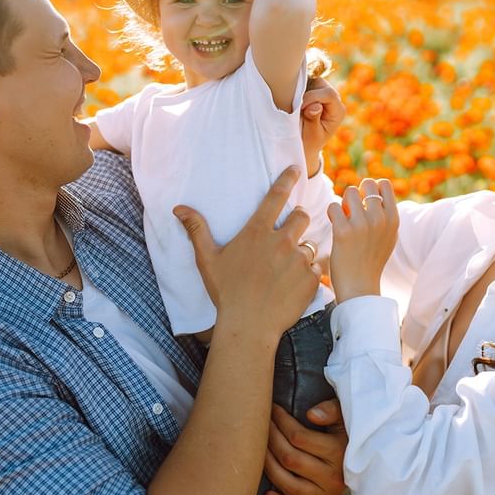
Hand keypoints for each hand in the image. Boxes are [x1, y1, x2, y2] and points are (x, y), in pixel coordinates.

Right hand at [175, 167, 320, 339]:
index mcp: (257, 232)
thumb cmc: (226, 292)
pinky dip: (308, 274)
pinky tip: (293, 285)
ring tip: (286, 269)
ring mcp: (299, 259)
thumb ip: (197, 230)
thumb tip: (179, 208)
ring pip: (309, 245)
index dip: (288, 179)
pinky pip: (316, 268)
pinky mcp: (311, 278)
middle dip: (298, 220)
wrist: (249, 326)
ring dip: (301, 252)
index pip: (276, 196)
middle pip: (301, 216)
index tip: (296, 169)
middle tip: (288, 234)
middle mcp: (282, 241)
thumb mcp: (207, 259)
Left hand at [264, 401, 347, 494]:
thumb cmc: (346, 434)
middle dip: (271, 440)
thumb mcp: (345, 417)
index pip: (299, 437)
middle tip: (261, 425)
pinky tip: (267, 494)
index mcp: (338, 452)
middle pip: (290, 460)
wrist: (365, 463)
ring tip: (259, 451)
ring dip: (269, 468)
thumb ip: (332, 410)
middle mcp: (333, 477)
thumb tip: (311, 414)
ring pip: (290, 486)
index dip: (281, 422)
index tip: (272, 410)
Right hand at [301, 75, 343, 176]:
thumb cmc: (309, 143)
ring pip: (312, 79)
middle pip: (321, 83)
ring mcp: (323, 93)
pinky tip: (291, 98)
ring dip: (300, 88)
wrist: (304, 145)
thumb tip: (316, 106)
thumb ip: (313, 120)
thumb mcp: (312, 136)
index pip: (329, 94)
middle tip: (295, 105)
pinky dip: (297, 87)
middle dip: (306, 92)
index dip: (313, 97)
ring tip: (293, 103)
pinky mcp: (313, 91)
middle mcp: (334, 100)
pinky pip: (305, 81)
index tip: (299, 108)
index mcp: (338, 111)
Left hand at [328, 179, 398, 302]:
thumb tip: (375, 190)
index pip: (384, 184)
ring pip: (349, 192)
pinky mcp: (343, 231)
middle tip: (352, 211)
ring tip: (343, 219)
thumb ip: (385, 215)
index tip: (364, 203)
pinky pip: (334, 206)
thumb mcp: (388, 237)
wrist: (360, 288)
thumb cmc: (371, 261)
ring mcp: (362, 224)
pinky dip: (332, 214)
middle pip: (366, 184)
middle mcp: (380, 219)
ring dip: (343, 204)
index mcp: (394, 219)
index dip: (371, 189)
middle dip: (356, 194)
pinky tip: (335, 226)